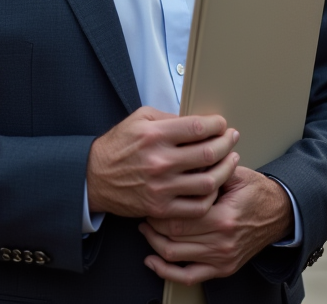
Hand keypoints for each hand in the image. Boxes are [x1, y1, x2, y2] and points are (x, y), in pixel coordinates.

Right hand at [86, 106, 239, 219]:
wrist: (93, 178)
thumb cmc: (117, 147)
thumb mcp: (137, 119)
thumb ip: (167, 118)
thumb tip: (195, 121)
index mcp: (154, 135)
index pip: (198, 127)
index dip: (217, 124)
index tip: (221, 124)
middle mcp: (160, 161)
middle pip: (209, 153)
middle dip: (227, 143)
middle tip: (232, 138)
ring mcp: (161, 187)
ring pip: (209, 181)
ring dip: (226, 170)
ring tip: (231, 160)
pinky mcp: (161, 208)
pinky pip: (197, 206)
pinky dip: (211, 196)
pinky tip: (214, 186)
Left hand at [139, 166, 292, 284]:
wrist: (280, 213)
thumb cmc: (256, 192)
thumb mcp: (235, 174)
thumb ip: (208, 170)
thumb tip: (179, 163)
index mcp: (224, 218)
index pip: (178, 218)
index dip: (159, 210)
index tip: (152, 198)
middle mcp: (222, 242)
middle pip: (173, 238)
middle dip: (153, 224)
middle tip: (146, 210)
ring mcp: (222, 258)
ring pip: (175, 256)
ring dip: (154, 243)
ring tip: (147, 229)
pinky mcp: (222, 268)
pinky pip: (188, 277)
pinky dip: (167, 272)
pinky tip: (153, 261)